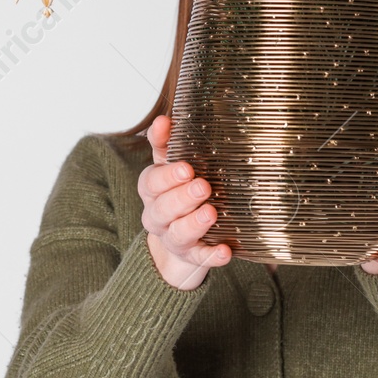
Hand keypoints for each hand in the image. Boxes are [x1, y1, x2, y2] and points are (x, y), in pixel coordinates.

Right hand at [139, 115, 231, 289]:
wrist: (178, 240)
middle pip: (163, 208)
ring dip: (194, 224)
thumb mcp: (169, 167)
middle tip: (203, 186)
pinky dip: (212, 256)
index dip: (167, 176)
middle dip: (182, 197)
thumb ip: (166, 145)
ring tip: (211, 213)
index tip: (186, 167)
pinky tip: (225, 251)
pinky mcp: (191, 257)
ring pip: (178, 233)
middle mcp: (158, 216)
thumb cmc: (176, 192)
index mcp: (152, 191)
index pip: (152, 182)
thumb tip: (165, 118)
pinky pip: (200, 259)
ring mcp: (173, 239)